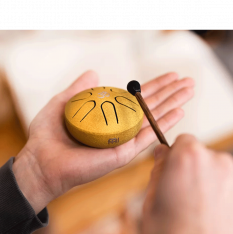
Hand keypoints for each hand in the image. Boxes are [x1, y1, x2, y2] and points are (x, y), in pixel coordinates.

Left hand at [13, 71, 194, 213]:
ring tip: (190, 90)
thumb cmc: (48, 136)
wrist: (42, 161)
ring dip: (173, 103)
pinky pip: (147, 136)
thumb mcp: (63, 103)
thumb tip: (94, 72)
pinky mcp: (123, 153)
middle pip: (150, 106)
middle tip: (190, 81)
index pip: (136, 98)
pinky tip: (178, 112)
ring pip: (154, 118)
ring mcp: (123, 141)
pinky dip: (163, 123)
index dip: (154, 86)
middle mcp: (119, 128)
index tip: (171, 76)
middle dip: (171, 93)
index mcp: (107, 116)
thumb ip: (80, 88)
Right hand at [143, 134, 232, 233]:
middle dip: (194, 170)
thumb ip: (158, 169)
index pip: (184, 140)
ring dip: (212, 184)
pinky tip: (214, 219)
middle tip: (182, 196)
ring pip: (221, 173)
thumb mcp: (150, 200)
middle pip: (204, 156)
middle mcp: (220, 163)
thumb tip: (162, 152)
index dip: (175, 155)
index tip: (172, 170)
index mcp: (190, 158)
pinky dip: (227, 200)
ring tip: (199, 211)